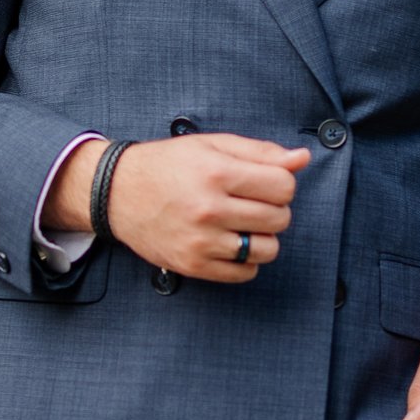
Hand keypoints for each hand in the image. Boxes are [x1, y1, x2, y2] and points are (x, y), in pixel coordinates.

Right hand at [45, 133, 309, 282]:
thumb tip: (302, 159)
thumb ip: (260, 152)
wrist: (117, 193)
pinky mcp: (193, 266)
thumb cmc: (169, 165)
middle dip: (273, 209)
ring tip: (243, 224)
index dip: (281, 184)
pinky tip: (231, 243)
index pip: (284, 187)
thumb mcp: (212, 146)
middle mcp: (209, 209)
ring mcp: (201, 241)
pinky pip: (245, 273)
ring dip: (263, 237)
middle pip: (279, 218)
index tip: (264, 183)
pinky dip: (246, 260)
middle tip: (250, 202)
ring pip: (268, 250)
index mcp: (217, 173)